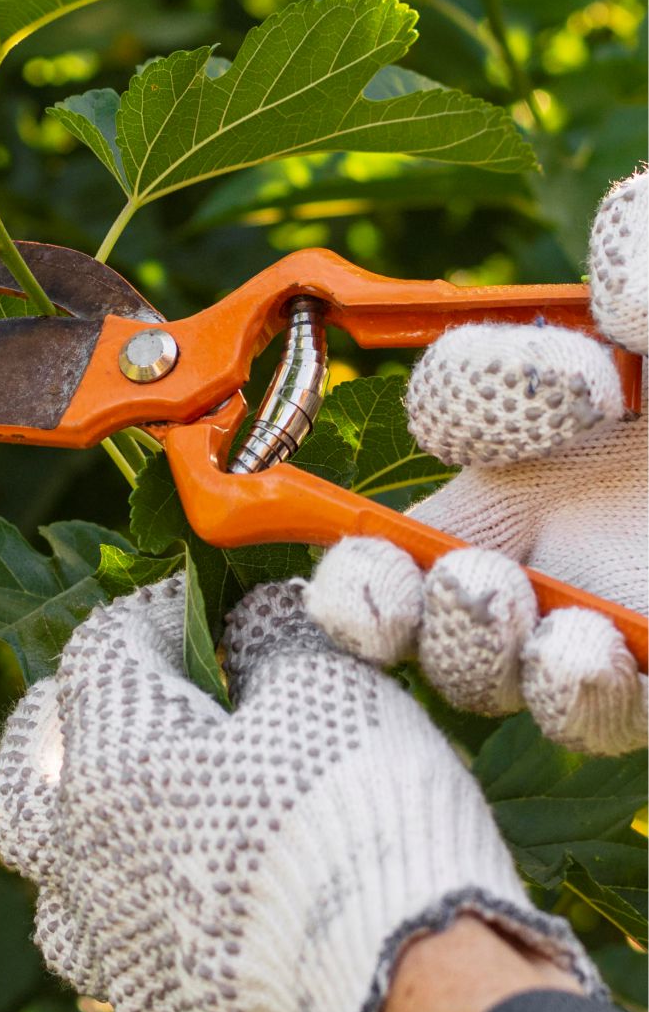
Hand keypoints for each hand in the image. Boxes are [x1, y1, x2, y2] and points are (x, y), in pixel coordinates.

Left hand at [0, 577, 598, 1011]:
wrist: (417, 1001)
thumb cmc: (360, 815)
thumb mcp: (328, 683)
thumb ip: (274, 635)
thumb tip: (254, 618)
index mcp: (113, 757)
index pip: (102, 650)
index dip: (156, 614)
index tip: (208, 607)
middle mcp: (86, 861)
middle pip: (24, 781)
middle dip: (55, 732)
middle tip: (102, 710)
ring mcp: (117, 961)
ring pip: (58, 899)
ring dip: (85, 856)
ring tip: (135, 834)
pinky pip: (129, 981)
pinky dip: (152, 944)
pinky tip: (202, 933)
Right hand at [306, 172, 646, 753]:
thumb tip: (621, 301)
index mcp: (577, 409)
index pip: (463, 406)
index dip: (479, 394)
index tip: (580, 380)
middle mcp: (571, 515)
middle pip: (417, 561)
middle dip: (390, 574)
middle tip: (462, 564)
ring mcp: (609, 608)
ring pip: (480, 654)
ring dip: (461, 641)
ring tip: (501, 609)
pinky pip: (590, 711)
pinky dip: (568, 692)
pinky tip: (584, 654)